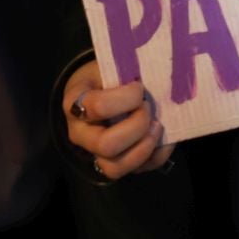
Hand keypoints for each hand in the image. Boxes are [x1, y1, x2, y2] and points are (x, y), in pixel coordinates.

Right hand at [62, 61, 172, 180]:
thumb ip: (124, 74)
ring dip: (145, 147)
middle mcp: (79, 134)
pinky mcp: (114, 164)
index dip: (126, 97)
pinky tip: (164, 139)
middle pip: (106, 145)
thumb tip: (156, 79)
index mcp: (74, 103)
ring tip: (157, 125)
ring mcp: (95, 154)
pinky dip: (156, 156)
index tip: (138, 86)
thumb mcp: (108, 67)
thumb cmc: (103, 77)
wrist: (94, 91)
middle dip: (136, 126)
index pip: (98, 107)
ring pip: (116, 168)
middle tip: (147, 107)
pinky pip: (136, 171)